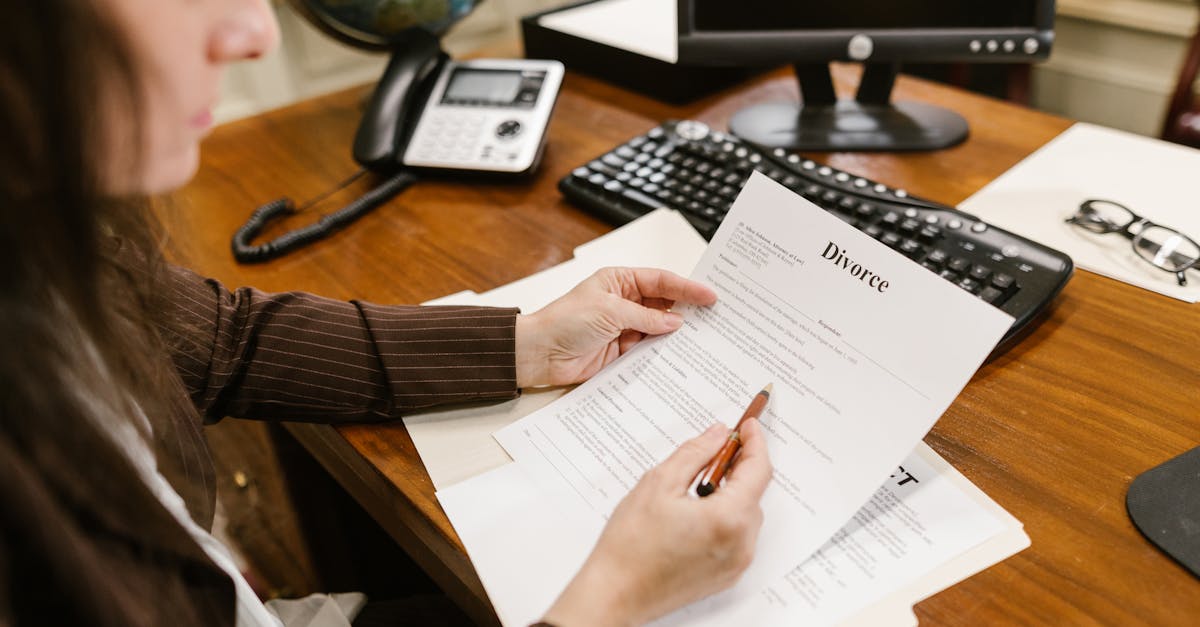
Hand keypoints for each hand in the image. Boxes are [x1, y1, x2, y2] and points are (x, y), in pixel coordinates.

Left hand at [514, 267, 716, 387]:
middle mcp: (624, 302)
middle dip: (687, 310)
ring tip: (704, 338)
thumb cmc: (564, 321)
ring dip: (677, 334)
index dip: (687, 288)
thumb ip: (645, 318)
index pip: (660, 281)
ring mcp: (624, 327)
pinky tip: (680, 356)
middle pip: (664, 304)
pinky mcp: (622, 351)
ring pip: (659, 329)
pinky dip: (663, 353)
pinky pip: (649, 351)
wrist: (540, 353)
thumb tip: (675, 322)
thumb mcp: (609, 312)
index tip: (710, 295)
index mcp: (620, 281)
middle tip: (715, 316)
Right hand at [542, 419, 772, 626]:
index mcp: (729, 519)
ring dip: (730, 494)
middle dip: (738, 467)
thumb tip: (717, 435)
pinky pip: (736, 536)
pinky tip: (695, 511)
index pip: (757, 470)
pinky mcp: (726, 575)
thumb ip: (695, 453)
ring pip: (745, 515)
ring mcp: (735, 563)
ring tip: (695, 486)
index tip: (748, 426)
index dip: (754, 442)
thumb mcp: (660, 483)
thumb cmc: (631, 545)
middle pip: (753, 493)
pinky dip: (724, 517)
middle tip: (714, 450)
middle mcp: (741, 544)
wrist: (615, 593)